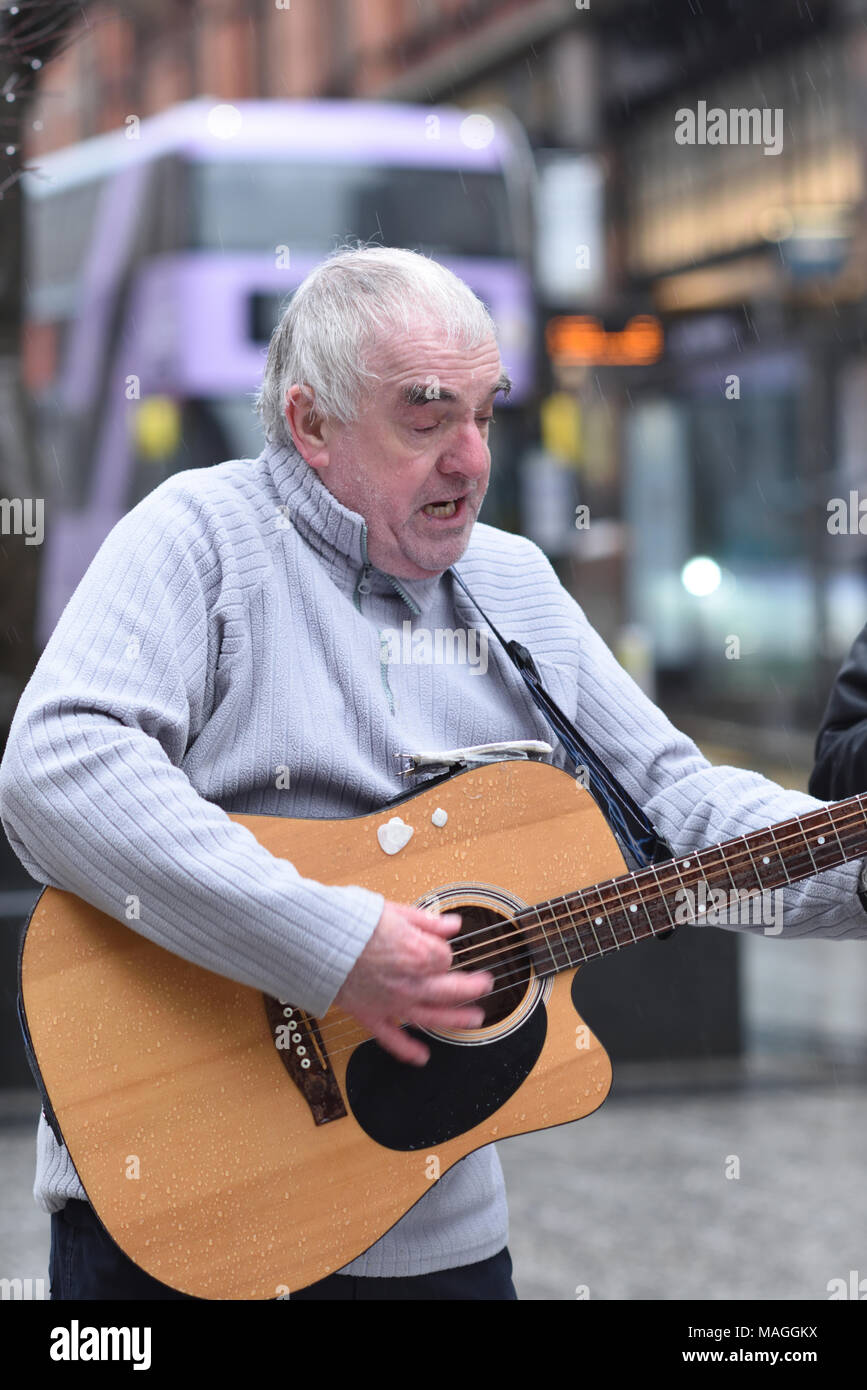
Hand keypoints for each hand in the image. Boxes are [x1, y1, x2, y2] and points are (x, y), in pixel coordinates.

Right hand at [334, 900, 493, 1064]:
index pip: (445, 956)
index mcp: (417, 954)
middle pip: (451, 989)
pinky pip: (392, 1038)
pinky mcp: (370, 1015)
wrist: (312, 940)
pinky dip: (407, 1050)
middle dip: (472, 987)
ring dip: (456, 1020)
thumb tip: (452, 925)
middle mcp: (409, 982)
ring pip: (432, 1016)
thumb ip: (427, 921)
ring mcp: (391, 1002)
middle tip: (486, 984)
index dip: (443, 949)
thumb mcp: (393, 911)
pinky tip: (422, 1057)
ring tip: (475, 1020)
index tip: (436, 943)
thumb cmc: (348, 922)